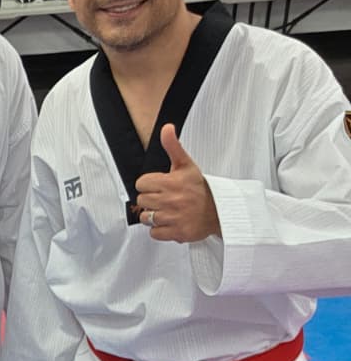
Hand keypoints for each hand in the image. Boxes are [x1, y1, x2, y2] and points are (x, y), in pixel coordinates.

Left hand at [135, 124, 220, 242]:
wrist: (220, 210)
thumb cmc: (200, 188)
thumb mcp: (186, 164)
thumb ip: (173, 146)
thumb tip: (167, 128)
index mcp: (171, 182)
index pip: (141, 184)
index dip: (148, 184)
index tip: (159, 186)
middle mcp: (171, 200)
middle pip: (142, 200)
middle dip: (150, 199)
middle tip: (164, 198)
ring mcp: (173, 218)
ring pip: (146, 218)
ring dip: (153, 216)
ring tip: (166, 210)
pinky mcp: (177, 233)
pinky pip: (154, 233)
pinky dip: (159, 230)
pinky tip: (169, 222)